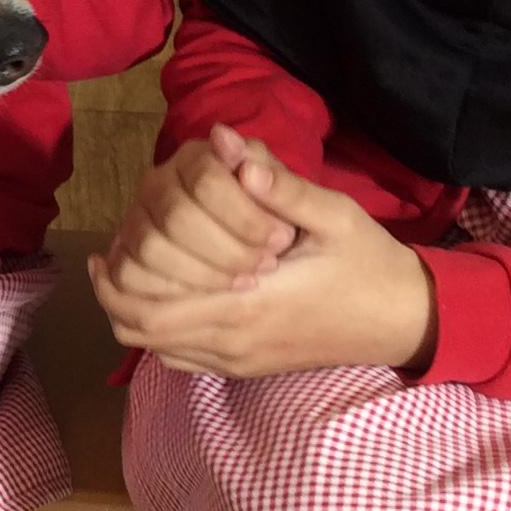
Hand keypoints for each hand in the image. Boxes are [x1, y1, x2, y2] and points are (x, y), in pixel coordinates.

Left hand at [91, 133, 436, 376]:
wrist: (406, 321)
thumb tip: (227, 143)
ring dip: (134, 312)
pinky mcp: (246, 367)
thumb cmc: (368, 264)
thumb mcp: (333, 215)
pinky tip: (163, 297)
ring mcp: (238, 361)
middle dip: (115, 295)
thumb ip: (279, 184)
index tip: (104, 247)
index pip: (151, 306)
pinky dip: (159, 332)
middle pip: (141, 331)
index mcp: (247, 304)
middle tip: (107, 257)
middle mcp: (233, 341)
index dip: (116, 279)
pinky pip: (182, 358)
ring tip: (127, 273)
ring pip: (157, 349)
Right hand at [103, 126, 297, 300]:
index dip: (244, 216)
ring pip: (151, 248)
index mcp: (196, 156)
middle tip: (266, 265)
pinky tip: (209, 295)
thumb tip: (250, 170)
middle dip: (228, 250)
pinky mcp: (126, 254)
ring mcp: (136, 217)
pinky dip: (171, 290)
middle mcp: (157, 181)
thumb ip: (285, 185)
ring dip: (203, 273)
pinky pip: (129, 275)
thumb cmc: (282, 224)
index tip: (281, 240)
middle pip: (176, 217)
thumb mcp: (302, 203)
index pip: (206, 181)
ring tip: (244, 281)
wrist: (262, 252)